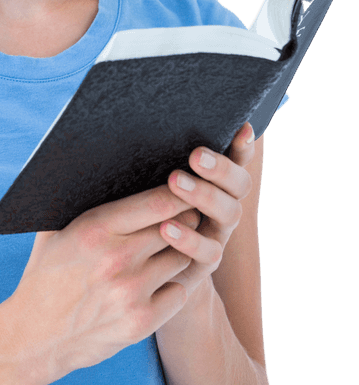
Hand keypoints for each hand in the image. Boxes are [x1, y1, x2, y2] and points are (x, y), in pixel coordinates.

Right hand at [6, 122, 256, 384]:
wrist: (34, 337)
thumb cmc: (46, 275)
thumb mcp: (52, 231)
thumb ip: (78, 200)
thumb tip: (101, 160)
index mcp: (95, 230)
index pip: (158, 202)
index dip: (181, 192)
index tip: (189, 186)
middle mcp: (116, 260)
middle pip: (177, 228)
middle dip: (186, 218)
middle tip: (186, 214)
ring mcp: (131, 293)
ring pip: (182, 259)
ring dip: (182, 252)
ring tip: (172, 247)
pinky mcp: (141, 322)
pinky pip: (180, 293)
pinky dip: (174, 285)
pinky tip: (160, 281)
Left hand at [160, 121, 255, 292]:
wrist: (141, 267)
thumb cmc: (144, 213)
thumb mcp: (150, 183)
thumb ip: (158, 158)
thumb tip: (146, 117)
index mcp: (216, 183)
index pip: (237, 159)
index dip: (243, 146)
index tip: (242, 127)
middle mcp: (223, 206)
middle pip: (239, 185)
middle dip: (221, 168)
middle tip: (196, 155)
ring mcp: (218, 235)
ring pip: (228, 213)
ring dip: (204, 195)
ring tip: (175, 181)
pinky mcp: (204, 264)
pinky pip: (207, 252)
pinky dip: (188, 239)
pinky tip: (165, 227)